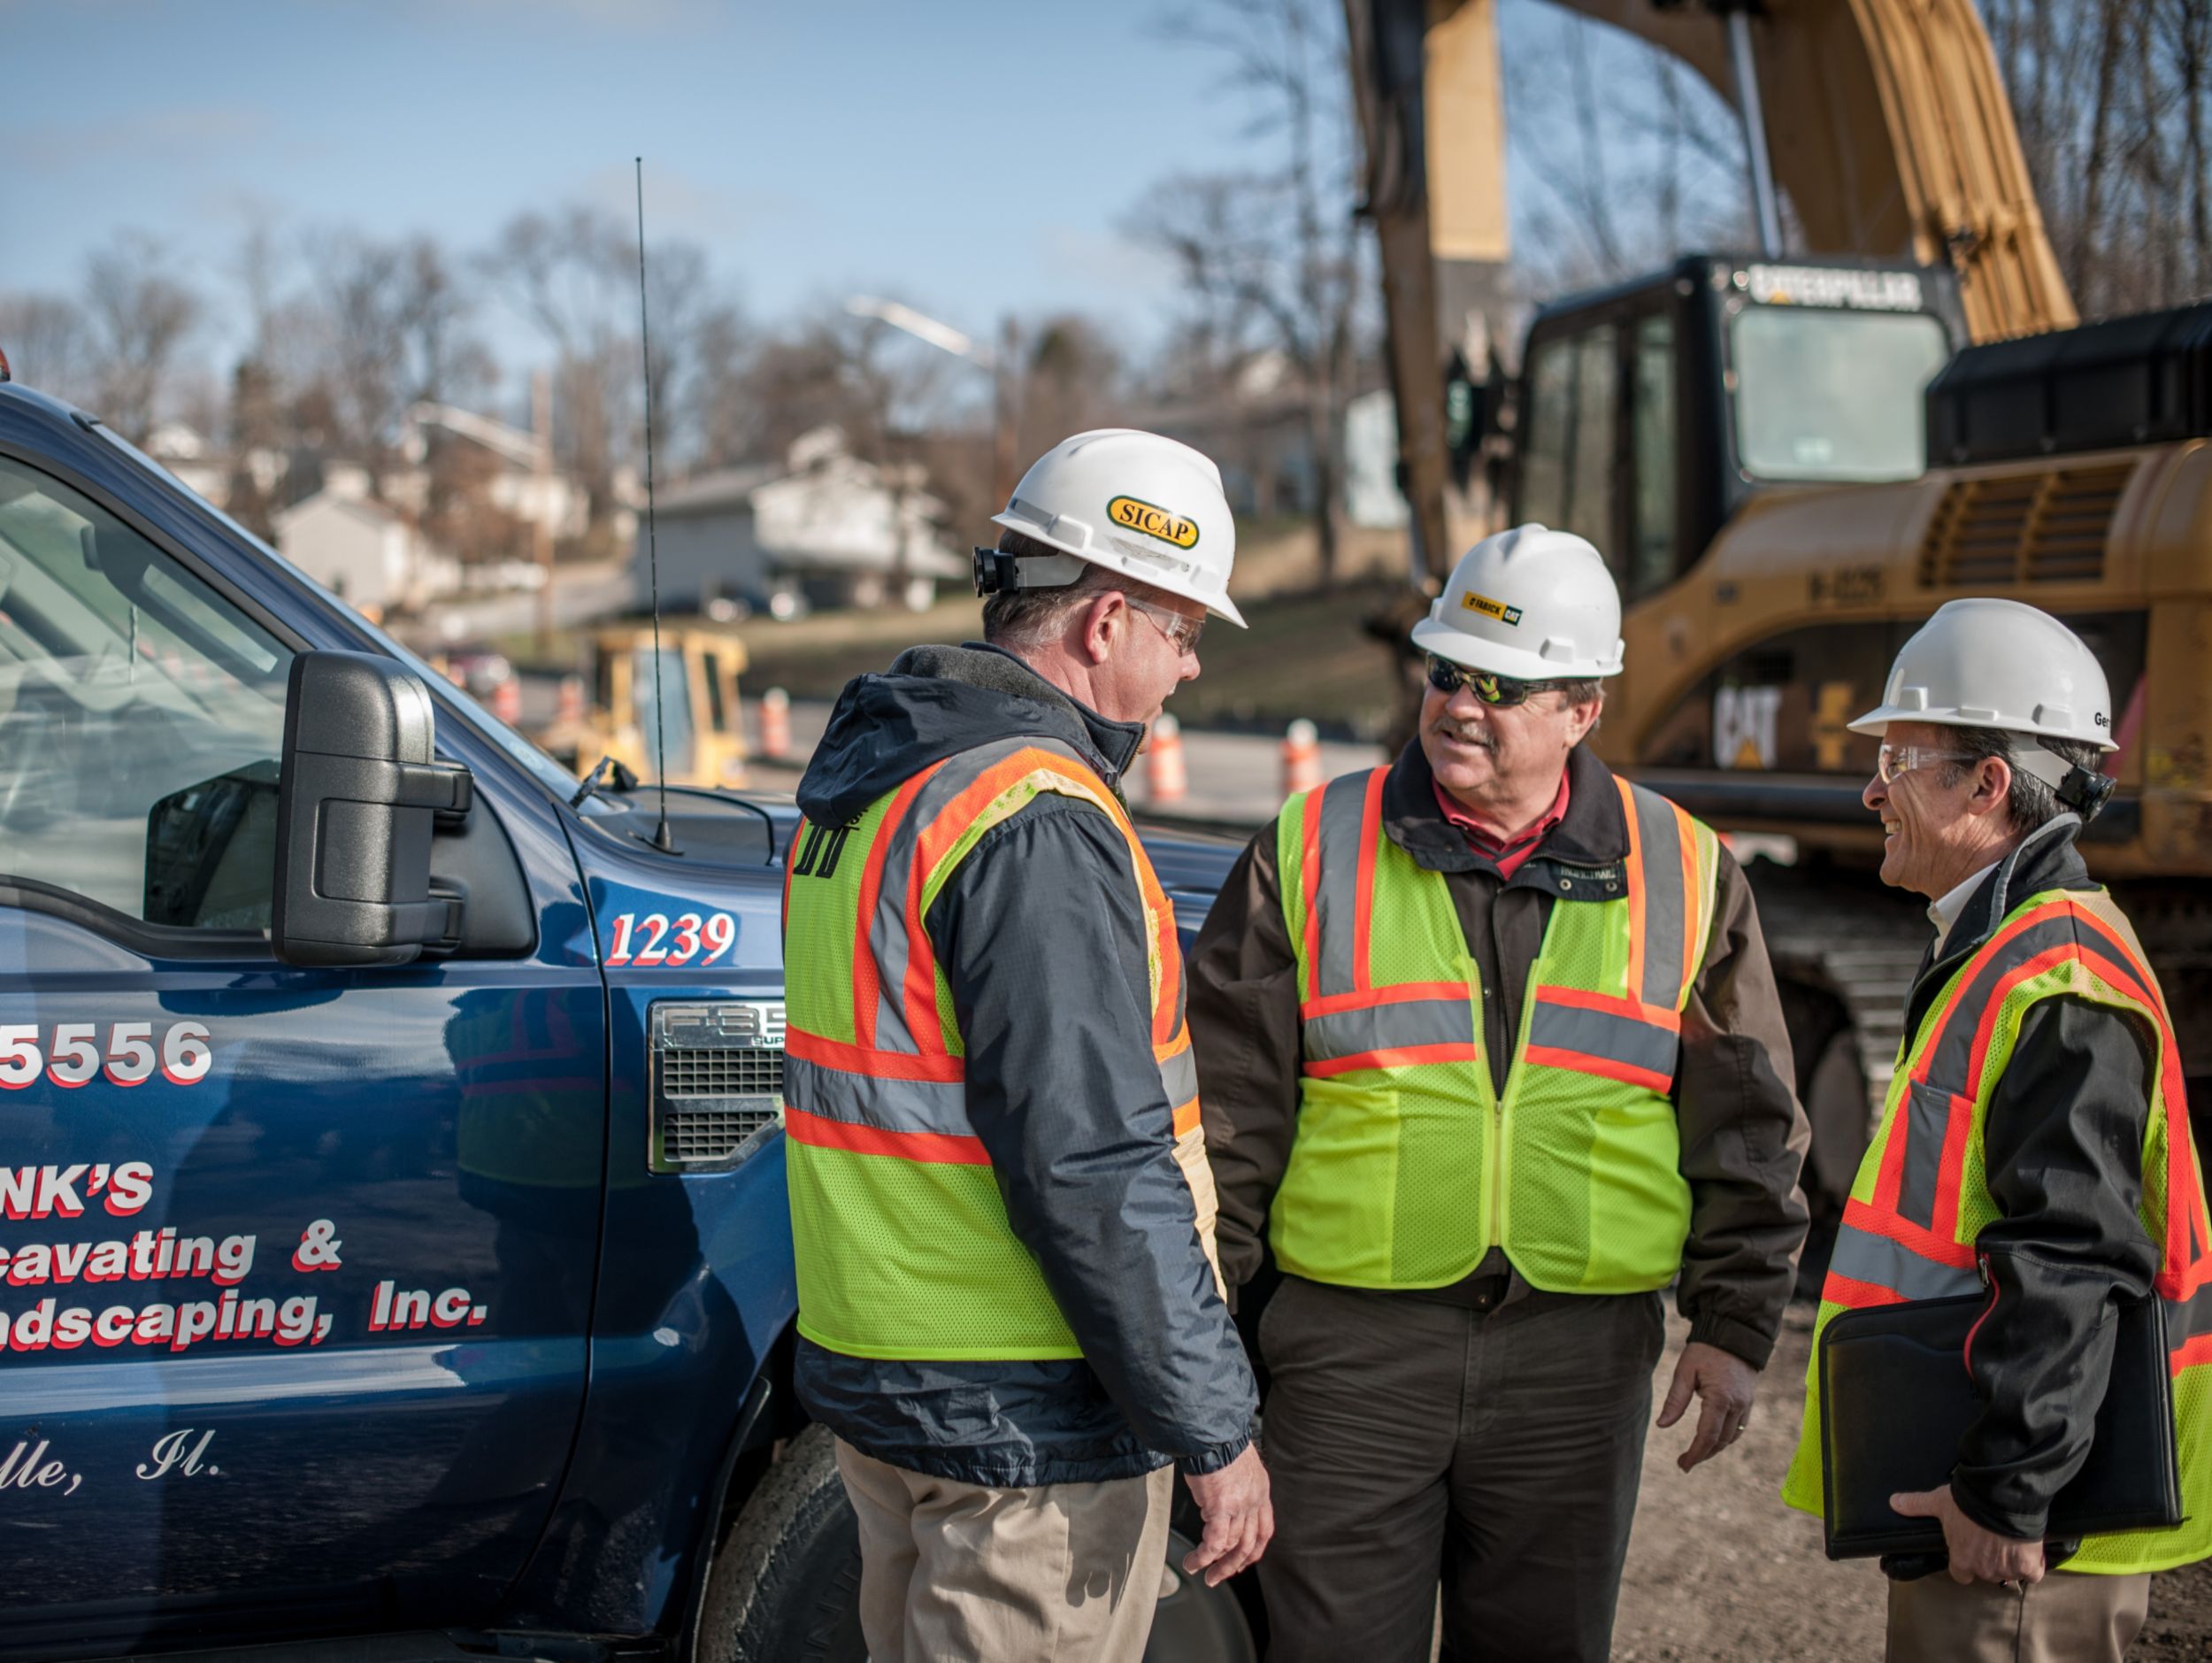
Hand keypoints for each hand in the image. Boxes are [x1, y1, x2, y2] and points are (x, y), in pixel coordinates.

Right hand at [1181, 1442, 1272, 1585]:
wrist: (1211, 1430)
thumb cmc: (1218, 1440)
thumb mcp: (1237, 1462)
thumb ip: (1235, 1481)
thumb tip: (1221, 1492)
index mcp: (1260, 1489)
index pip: (1264, 1529)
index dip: (1254, 1550)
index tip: (1243, 1561)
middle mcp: (1253, 1501)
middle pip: (1250, 1544)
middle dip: (1234, 1564)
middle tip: (1219, 1576)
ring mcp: (1239, 1506)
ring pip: (1231, 1547)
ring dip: (1215, 1564)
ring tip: (1200, 1571)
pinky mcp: (1220, 1509)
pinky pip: (1214, 1543)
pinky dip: (1203, 1557)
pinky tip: (1193, 1563)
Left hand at [1656, 1340, 1756, 1470]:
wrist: (1733, 1334)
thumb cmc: (1705, 1351)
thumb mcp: (1685, 1371)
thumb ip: (1675, 1400)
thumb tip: (1662, 1425)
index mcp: (1720, 1399)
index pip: (1707, 1436)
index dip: (1695, 1454)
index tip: (1682, 1465)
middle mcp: (1737, 1406)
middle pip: (1721, 1441)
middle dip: (1703, 1454)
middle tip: (1684, 1463)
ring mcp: (1746, 1404)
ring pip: (1732, 1437)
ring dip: (1715, 1448)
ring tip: (1696, 1454)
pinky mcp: (1749, 1401)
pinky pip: (1740, 1428)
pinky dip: (1726, 1437)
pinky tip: (1713, 1439)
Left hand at [1890, 1486, 2045, 1584]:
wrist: (2000, 1499)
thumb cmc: (1967, 1503)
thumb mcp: (1938, 1502)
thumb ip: (1917, 1505)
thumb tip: (1893, 1502)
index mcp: (1961, 1560)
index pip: (1960, 1575)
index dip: (1965, 1564)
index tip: (1969, 1552)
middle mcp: (1983, 1569)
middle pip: (1986, 1572)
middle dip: (1988, 1560)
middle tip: (1991, 1540)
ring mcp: (2006, 1569)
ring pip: (2009, 1572)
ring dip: (2010, 1561)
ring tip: (2009, 1541)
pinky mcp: (2028, 1565)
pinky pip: (2032, 1573)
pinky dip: (2033, 1564)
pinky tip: (2030, 1552)